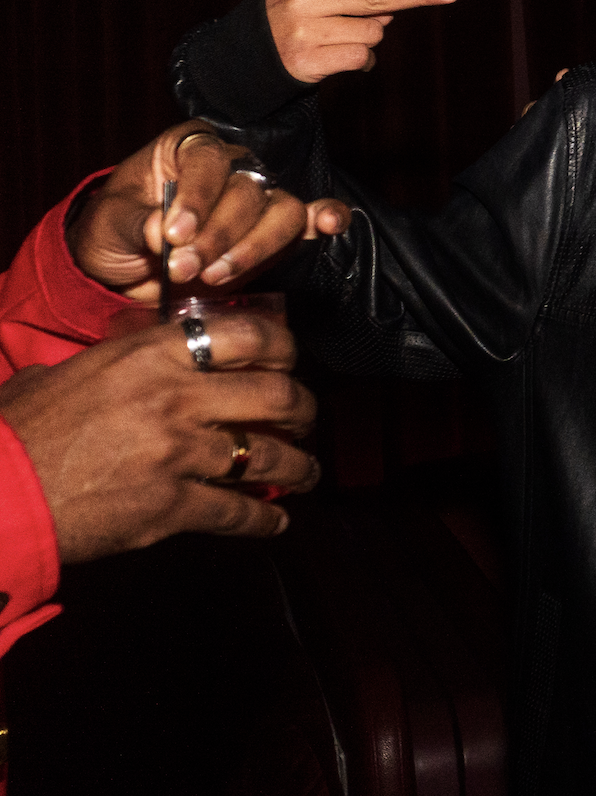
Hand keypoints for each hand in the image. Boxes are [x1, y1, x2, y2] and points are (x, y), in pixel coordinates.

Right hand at [0, 313, 319, 562]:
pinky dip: (266, 518)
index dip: (282, 346)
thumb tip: (136, 350)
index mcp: (149, 355)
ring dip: (299, 466)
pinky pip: (239, 511)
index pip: (246, 333)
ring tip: (306, 472)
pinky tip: (276, 521)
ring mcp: (177, 452)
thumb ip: (116, 359)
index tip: (289, 361)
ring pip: (269, 455)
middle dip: (303, 409)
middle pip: (275, 394)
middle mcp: (174, 396)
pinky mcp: (170, 505)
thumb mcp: (70, 373)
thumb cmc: (21, 432)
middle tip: (306, 419)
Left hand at [66, 123, 352, 302]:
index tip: (173, 235)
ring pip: (282, 211)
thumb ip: (134, 223)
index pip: (208, 161)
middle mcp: (231, 166)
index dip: (197, 198)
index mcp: (188, 147)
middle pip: (248, 191)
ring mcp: (258, 199)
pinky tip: (331, 224)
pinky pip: (307, 220)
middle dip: (219, 236)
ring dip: (255, 247)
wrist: (123, 270)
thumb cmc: (112, 233)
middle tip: (184, 268)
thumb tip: (162, 232)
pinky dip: (326, 219)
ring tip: (215, 275)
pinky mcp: (276, 232)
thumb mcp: (108, 224)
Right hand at [266, 0, 459, 83]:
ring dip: (366, 41)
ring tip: (335, 41)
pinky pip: (362, 58)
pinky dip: (361, 62)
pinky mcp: (308, 59)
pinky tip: (335, 59)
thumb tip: (388, 18)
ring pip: (373, 33)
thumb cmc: (290, 20)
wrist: (243, 58)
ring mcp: (306, 28)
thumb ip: (350, 0)